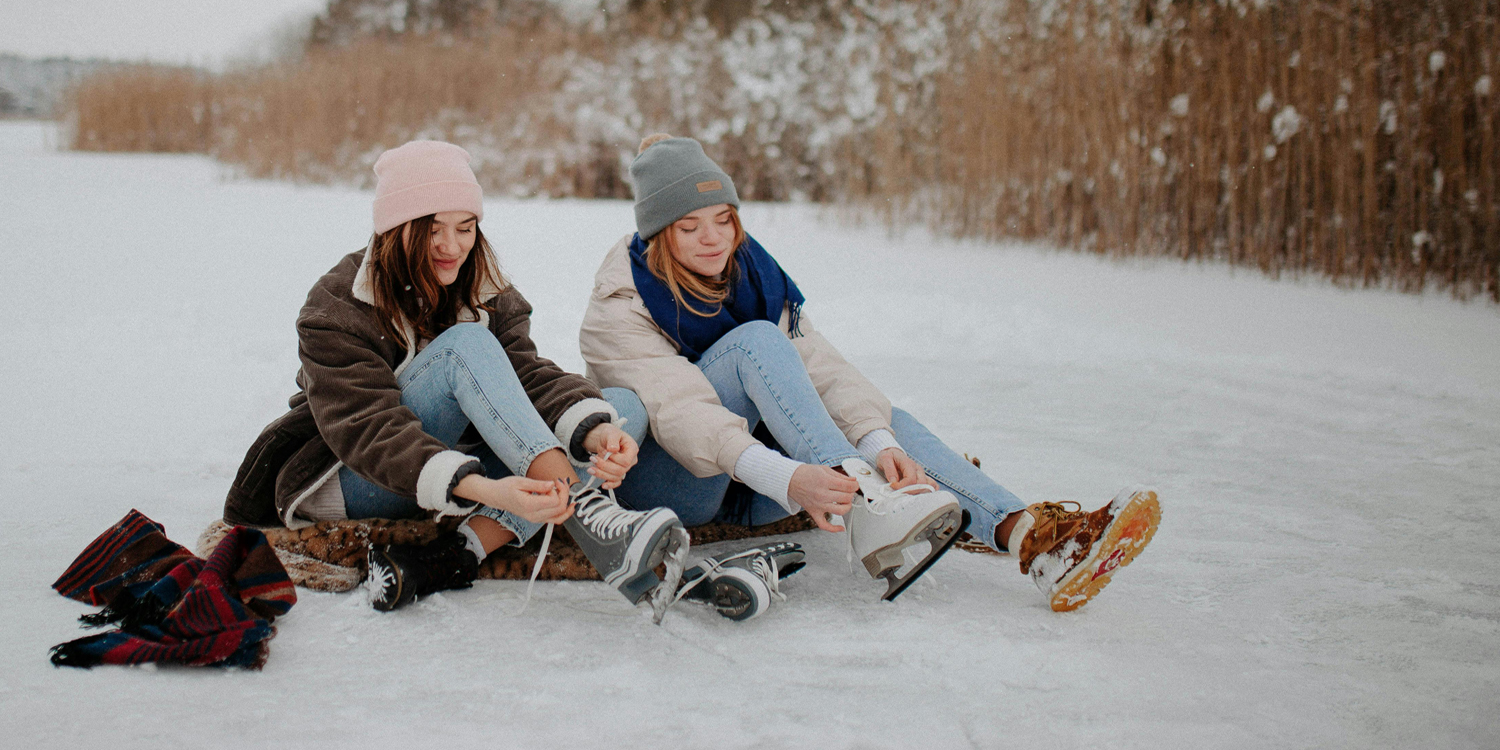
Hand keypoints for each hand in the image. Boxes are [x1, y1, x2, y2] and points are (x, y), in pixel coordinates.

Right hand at [456, 475, 573, 524]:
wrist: (497, 497)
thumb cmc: (506, 487)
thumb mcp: (521, 481)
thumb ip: (538, 484)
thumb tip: (552, 485)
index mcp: (529, 506)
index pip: (555, 502)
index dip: (559, 490)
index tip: (555, 481)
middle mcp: (534, 516)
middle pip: (560, 509)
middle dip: (564, 494)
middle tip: (559, 482)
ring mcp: (536, 519)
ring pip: (560, 516)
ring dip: (566, 502)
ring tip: (563, 489)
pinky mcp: (538, 519)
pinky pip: (555, 519)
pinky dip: (564, 512)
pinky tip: (569, 504)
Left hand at [581, 422, 637, 488]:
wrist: (605, 439)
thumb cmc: (610, 434)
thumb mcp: (611, 433)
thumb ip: (612, 440)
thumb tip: (613, 449)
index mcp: (632, 449)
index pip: (626, 461)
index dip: (614, 459)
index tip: (606, 452)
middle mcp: (631, 461)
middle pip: (620, 471)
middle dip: (604, 466)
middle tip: (593, 459)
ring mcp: (625, 468)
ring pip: (616, 477)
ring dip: (602, 474)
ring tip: (590, 469)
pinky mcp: (618, 473)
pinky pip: (616, 482)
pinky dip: (610, 485)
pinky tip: (603, 484)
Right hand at [788, 464, 858, 531]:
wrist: (789, 480)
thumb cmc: (805, 473)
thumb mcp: (824, 469)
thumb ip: (840, 476)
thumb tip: (853, 481)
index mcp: (824, 481)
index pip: (847, 486)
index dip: (855, 485)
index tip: (855, 484)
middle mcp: (821, 494)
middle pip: (845, 498)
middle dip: (851, 493)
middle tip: (849, 490)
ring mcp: (818, 505)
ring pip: (840, 511)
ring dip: (847, 506)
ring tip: (845, 501)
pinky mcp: (814, 512)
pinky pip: (824, 525)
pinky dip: (834, 529)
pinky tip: (841, 527)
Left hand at [877, 448, 930, 490]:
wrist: (892, 454)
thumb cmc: (889, 457)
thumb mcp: (884, 459)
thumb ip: (889, 470)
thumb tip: (894, 482)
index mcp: (909, 464)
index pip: (911, 479)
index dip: (902, 487)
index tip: (893, 487)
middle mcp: (918, 469)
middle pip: (921, 484)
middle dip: (910, 492)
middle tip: (899, 493)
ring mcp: (922, 474)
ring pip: (929, 486)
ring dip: (919, 493)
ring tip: (908, 495)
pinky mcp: (924, 478)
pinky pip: (933, 485)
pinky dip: (928, 491)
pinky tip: (919, 495)